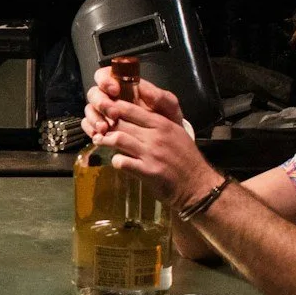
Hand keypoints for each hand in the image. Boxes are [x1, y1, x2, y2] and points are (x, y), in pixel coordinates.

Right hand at [83, 66, 190, 140]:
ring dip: (95, 118)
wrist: (168, 143)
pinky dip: (91, 130)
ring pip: (90, 110)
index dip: (106, 80)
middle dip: (101, 102)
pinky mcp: (101, 128)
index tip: (115, 90)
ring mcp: (104, 113)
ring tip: (104, 129)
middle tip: (113, 113)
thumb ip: (158, 96)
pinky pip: (88, 126)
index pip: (106, 75)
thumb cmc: (167, 119)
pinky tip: (99, 136)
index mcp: (125, 86)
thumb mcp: (169, 106)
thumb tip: (141, 87)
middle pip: (94, 93)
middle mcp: (111, 98)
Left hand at [88, 77, 213, 206]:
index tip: (105, 111)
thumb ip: (157, 124)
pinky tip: (116, 161)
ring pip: (118, 139)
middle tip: (98, 128)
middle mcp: (156, 136)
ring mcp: (151, 154)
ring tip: (100, 141)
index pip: (131, 109)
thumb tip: (135, 116)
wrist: (197, 186)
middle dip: (106, 124)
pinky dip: (115, 161)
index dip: (114, 108)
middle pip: (121, 123)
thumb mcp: (176, 133)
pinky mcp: (147, 171)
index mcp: (163, 124)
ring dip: (105, 141)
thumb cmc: (186, 158)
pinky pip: (122, 162)